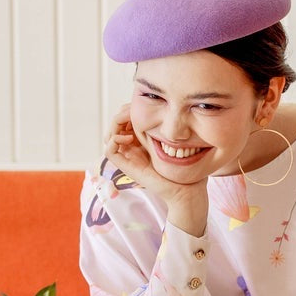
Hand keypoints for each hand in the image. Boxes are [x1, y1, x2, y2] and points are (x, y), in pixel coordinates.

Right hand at [104, 104, 208, 235]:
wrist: (186, 189)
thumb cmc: (186, 167)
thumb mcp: (176, 139)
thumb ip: (169, 125)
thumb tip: (168, 106)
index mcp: (144, 141)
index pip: (127, 119)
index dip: (130, 109)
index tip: (142, 105)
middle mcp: (134, 148)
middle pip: (116, 126)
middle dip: (122, 115)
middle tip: (133, 111)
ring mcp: (129, 157)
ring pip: (109, 136)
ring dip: (116, 125)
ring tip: (130, 123)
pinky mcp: (127, 167)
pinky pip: (109, 151)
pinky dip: (114, 140)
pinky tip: (129, 137)